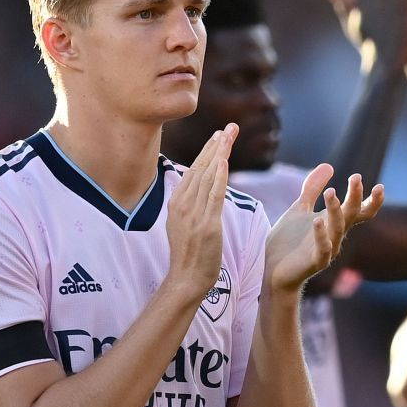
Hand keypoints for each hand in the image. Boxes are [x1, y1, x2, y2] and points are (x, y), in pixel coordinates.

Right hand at [166, 124, 234, 301]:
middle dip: (216, 146)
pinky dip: (219, 176)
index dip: (207, 151)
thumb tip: (200, 189)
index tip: (218, 135)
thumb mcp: (183, 224)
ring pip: (208, 176)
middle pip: (201, 168)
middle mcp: (183, 204)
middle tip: (229, 128)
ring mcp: (194, 214)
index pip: (193, 170)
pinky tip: (224, 160)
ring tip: (230, 135)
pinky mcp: (207, 224)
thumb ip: (191, 204)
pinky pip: (214, 195)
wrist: (186, 278)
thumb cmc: (189, 254)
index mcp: (176, 202)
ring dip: (220, 153)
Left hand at [265, 165, 385, 291]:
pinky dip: (321, 235)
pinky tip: (317, 221)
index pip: (360, 211)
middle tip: (355, 178)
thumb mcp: (300, 208)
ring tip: (330, 192)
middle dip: (355, 197)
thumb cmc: (289, 241)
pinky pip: (323, 248)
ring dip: (336, 211)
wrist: (272, 269)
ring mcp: (327, 249)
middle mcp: (335, 235)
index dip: (372, 201)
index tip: (379, 186)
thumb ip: (313, 189)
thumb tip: (329, 166)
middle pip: (352, 214)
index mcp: (335, 222)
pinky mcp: (315, 262)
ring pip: (338, 229)